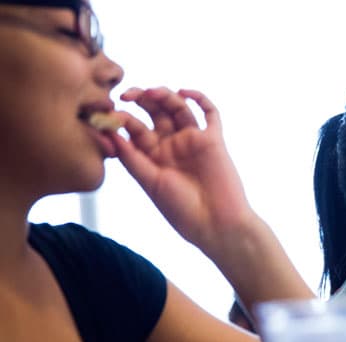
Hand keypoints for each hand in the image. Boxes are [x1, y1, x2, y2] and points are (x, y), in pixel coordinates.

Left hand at [111, 87, 255, 251]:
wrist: (216, 224)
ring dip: (165, 96)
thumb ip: (131, 157)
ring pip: (177, 108)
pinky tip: (185, 92)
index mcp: (152, 156)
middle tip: (127, 95)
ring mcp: (192, 141)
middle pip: (154, 112)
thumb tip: (109, 131)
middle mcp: (171, 145)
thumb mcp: (150, 183)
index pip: (133, 128)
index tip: (109, 114)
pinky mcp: (213, 140)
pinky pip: (209, 114)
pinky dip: (200, 99)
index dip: (121, 118)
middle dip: (140, 99)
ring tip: (153, 93)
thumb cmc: (181, 209)